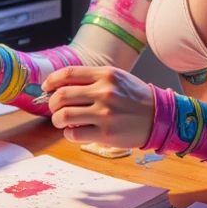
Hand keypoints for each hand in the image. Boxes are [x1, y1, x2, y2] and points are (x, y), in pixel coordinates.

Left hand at [41, 65, 155, 147]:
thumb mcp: (116, 79)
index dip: (51, 81)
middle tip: (55, 108)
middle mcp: (104, 92)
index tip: (46, 87)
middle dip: (52, 103)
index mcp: (105, 75)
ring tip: (62, 121)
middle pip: (61, 96)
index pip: (68, 73)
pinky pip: (74, 134)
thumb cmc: (135, 98)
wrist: (159, 117)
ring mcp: (104, 114)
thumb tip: (61, 86)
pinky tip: (76, 131)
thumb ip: (92, 80)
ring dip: (57, 120)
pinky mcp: (106, 134)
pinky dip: (69, 133)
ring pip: (63, 116)